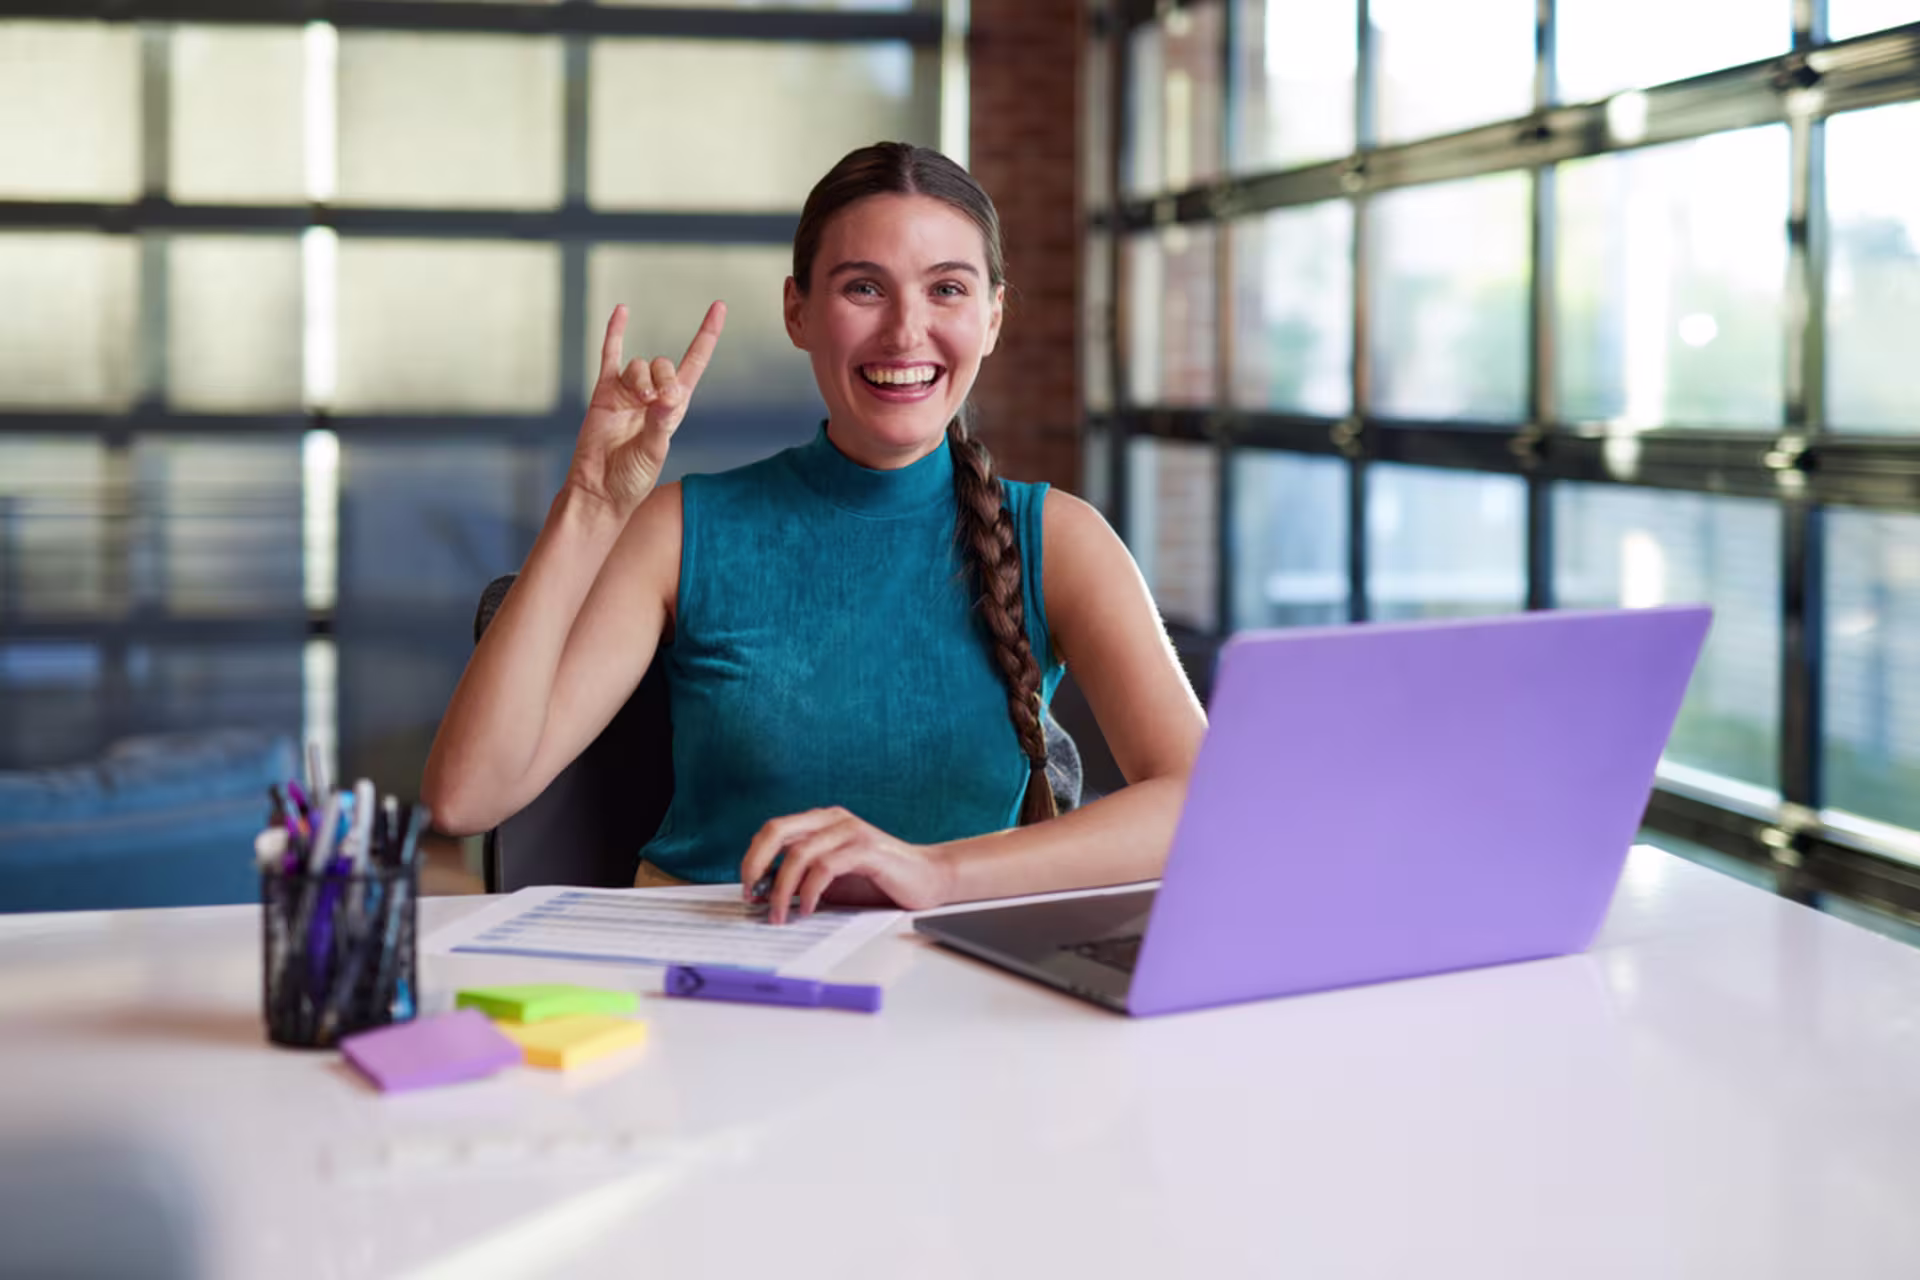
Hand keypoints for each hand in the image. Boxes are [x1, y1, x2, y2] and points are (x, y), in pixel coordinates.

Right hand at [566, 301, 725, 516]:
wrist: (598, 489)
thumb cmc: (631, 479)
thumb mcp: (653, 452)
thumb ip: (659, 424)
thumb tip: (666, 397)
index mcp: (674, 409)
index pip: (695, 363)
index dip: (707, 335)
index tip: (719, 306)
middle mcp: (653, 396)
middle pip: (664, 364)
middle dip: (664, 376)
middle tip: (657, 401)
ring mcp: (628, 393)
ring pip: (637, 364)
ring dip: (640, 377)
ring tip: (638, 401)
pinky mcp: (604, 392)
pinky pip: (609, 355)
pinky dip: (615, 333)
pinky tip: (622, 310)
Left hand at [739, 807, 953, 923]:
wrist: (927, 880)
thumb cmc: (877, 882)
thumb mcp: (830, 881)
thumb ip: (800, 880)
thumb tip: (762, 895)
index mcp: (821, 822)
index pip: (773, 830)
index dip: (752, 858)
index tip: (746, 888)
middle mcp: (833, 819)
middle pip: (777, 831)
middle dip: (755, 864)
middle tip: (750, 895)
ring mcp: (850, 831)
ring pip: (799, 853)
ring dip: (781, 889)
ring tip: (778, 915)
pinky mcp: (866, 849)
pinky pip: (825, 866)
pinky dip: (810, 890)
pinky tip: (808, 909)